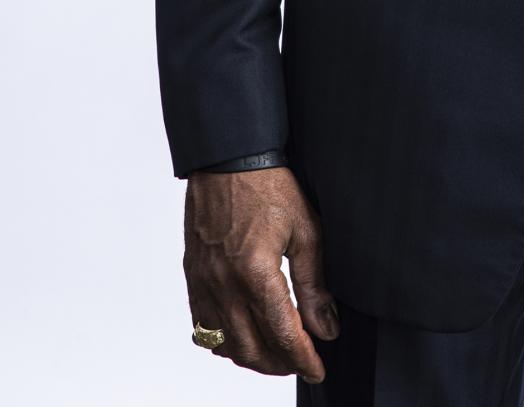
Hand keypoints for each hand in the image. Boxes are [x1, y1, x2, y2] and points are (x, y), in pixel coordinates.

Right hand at [183, 166, 338, 381]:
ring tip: (277, 354)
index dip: (303, 359)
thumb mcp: (305, 230)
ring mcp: (204, 284)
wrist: (228, 160)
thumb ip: (314, 284)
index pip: (282, 334)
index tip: (318, 369)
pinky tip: (243, 337)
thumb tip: (326, 327)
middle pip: (252, 350)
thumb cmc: (269, 187)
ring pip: (225, 345)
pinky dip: (224, 342)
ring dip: (252, 358)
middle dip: (280, 364)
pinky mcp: (193, 278)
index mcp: (255, 273)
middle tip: (302, 362)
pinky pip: (203, 327)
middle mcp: (224, 285)